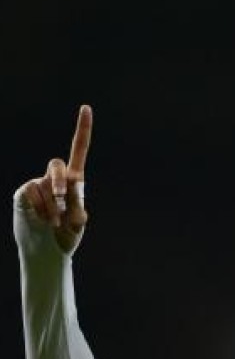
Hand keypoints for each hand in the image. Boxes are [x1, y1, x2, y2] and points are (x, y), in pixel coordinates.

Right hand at [16, 105, 92, 253]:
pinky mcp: (24, 193)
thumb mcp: (78, 223)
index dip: (82, 130)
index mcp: (75, 181)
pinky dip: (41, 208)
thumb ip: (78, 207)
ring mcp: (38, 185)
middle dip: (60, 182)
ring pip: (46, 185)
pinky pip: (32, 193)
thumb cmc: (66, 236)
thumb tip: (71, 193)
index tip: (86, 108)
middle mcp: (55, 179)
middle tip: (63, 200)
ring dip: (53, 205)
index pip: (79, 151)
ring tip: (54, 222)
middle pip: (57, 165)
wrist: (47, 250)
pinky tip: (42, 220)